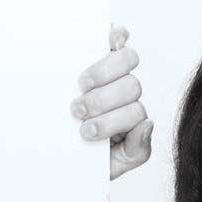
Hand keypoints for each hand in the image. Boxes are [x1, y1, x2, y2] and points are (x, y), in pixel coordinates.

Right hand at [71, 24, 152, 180]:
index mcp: (129, 120)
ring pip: (126, 61)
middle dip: (102, 101)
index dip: (114, 120)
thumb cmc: (82, 158)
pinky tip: (109, 38)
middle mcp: (125, 96)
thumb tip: (147, 124)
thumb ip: (135, 151)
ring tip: (80, 89)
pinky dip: (116, 35)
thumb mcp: (109, 166)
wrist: (53, 158)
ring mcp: (112, 75)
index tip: (86, 131)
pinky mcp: (96, 57)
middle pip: (131, 87)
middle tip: (78, 112)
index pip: (136, 113)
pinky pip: (117, 39)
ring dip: (101, 75)